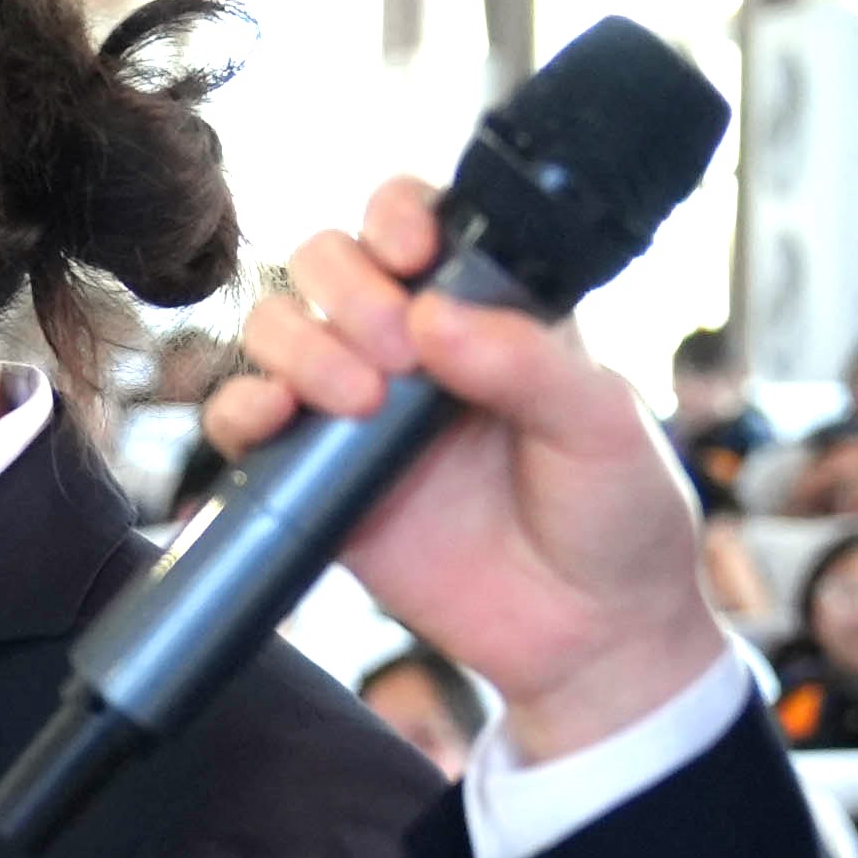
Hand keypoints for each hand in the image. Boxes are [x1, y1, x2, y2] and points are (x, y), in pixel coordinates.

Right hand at [214, 176, 730, 762]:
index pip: (415, 221)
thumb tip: (432, 317)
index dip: (396, 218)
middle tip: (393, 353)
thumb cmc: (617, 518)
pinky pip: (245, 426)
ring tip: (356, 401)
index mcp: (487, 311)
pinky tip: (275, 419)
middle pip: (327, 261)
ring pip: (277, 328)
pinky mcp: (318, 483)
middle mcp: (413, 350)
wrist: (591, 639)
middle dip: (345, 287)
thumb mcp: (602, 425)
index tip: (416, 257)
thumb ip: (527, 361)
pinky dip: (240, 409)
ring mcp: (359, 414)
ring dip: (298, 345)